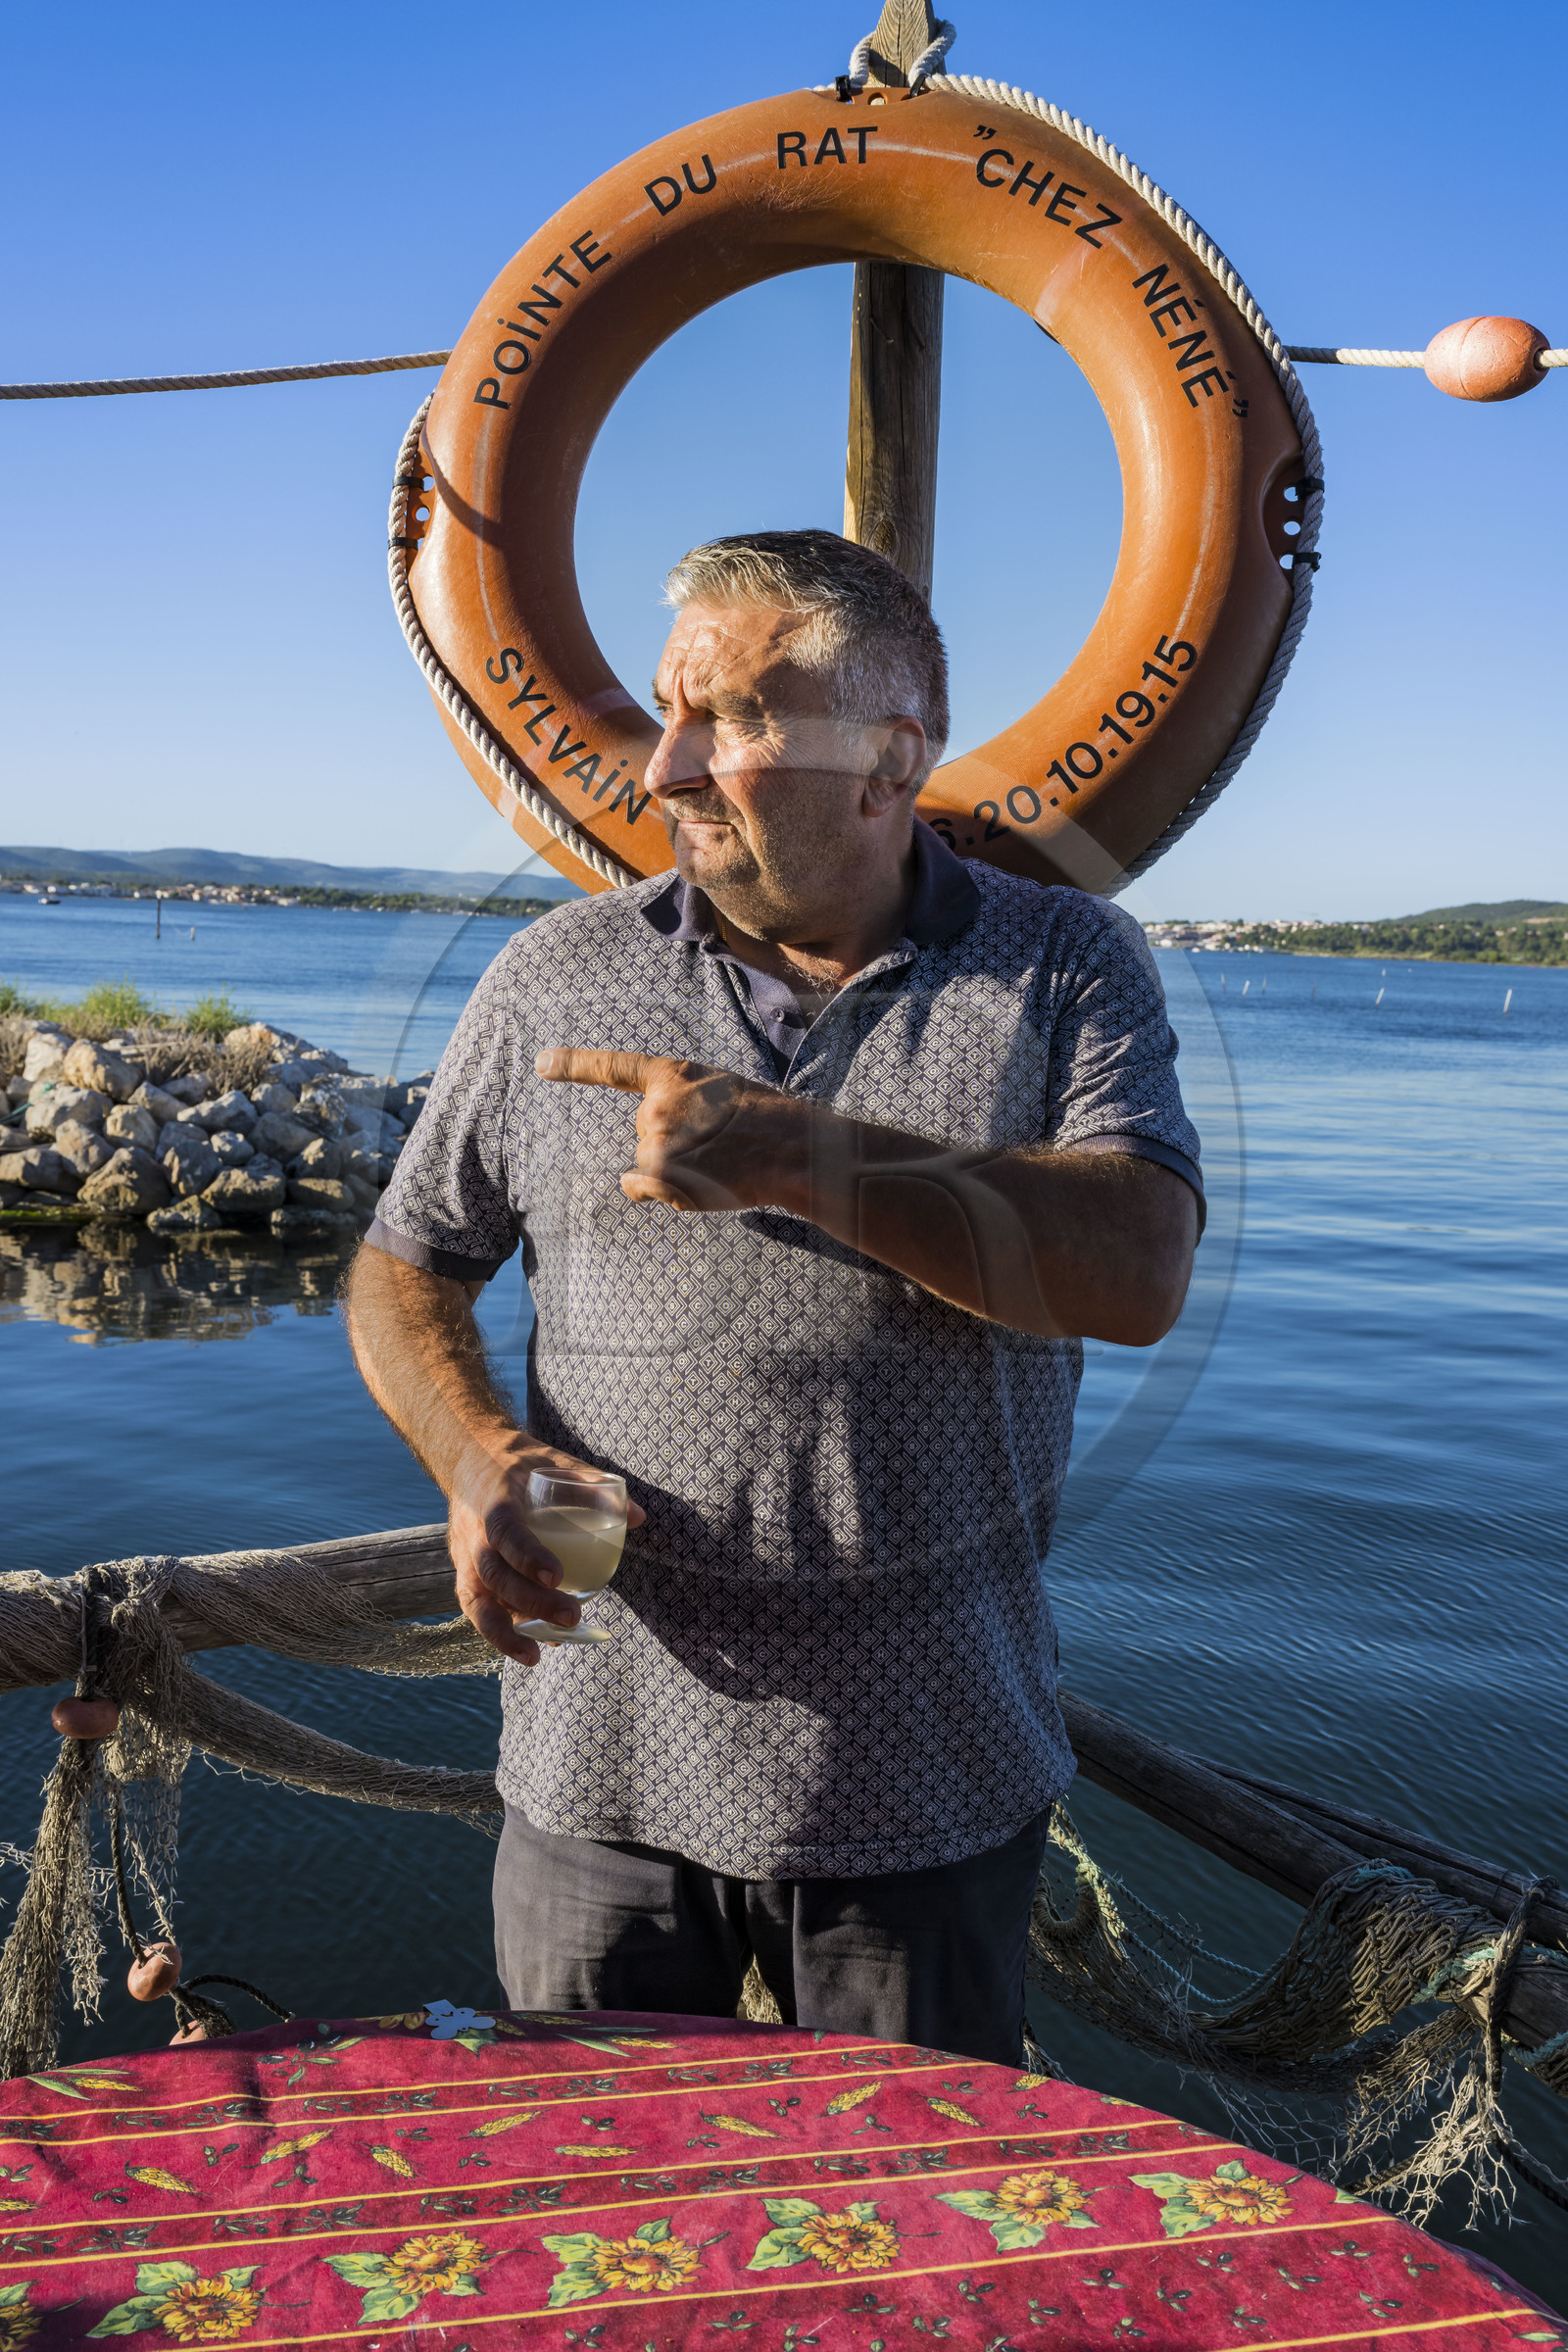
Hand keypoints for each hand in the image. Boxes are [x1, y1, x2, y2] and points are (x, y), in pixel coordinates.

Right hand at [448, 1434, 644, 1665]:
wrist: (469, 1459)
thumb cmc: (519, 1464)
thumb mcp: (555, 1460)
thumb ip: (593, 1485)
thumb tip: (638, 1517)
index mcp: (495, 1503)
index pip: (506, 1533)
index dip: (528, 1556)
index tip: (557, 1576)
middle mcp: (474, 1535)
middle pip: (495, 1575)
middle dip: (531, 1601)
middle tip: (572, 1616)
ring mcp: (465, 1558)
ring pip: (477, 1601)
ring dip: (505, 1632)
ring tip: (536, 1657)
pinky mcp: (465, 1575)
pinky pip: (477, 1610)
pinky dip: (499, 1634)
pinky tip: (530, 1651)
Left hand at [536, 1049, 810, 1212]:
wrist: (789, 1148)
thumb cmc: (764, 1120)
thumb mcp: (720, 1089)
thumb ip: (682, 1102)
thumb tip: (651, 1141)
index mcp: (672, 1074)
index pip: (613, 1068)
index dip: (574, 1065)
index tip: (541, 1062)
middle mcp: (655, 1105)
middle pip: (644, 1131)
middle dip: (672, 1141)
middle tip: (716, 1143)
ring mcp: (655, 1141)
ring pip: (647, 1162)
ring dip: (674, 1170)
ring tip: (717, 1163)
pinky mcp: (660, 1174)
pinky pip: (639, 1188)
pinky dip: (660, 1193)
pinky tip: (698, 1185)